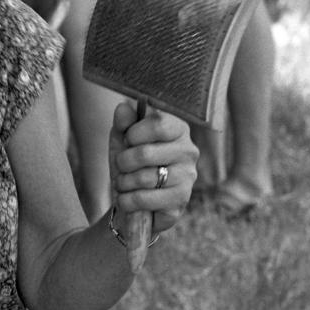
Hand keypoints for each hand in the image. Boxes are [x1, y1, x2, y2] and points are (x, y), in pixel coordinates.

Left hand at [108, 101, 198, 233]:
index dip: (133, 133)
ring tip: (123, 184)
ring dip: (123, 182)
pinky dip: (127, 200)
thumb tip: (123, 107)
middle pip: (145, 153)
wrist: (133, 201)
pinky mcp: (181, 199)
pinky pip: (145, 199)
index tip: (127, 141)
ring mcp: (188, 176)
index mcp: (178, 129)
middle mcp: (188, 151)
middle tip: (121, 167)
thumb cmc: (130, 165)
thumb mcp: (122, 139)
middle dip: (123, 162)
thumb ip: (123, 121)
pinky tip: (126, 199)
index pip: (158, 123)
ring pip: (143, 178)